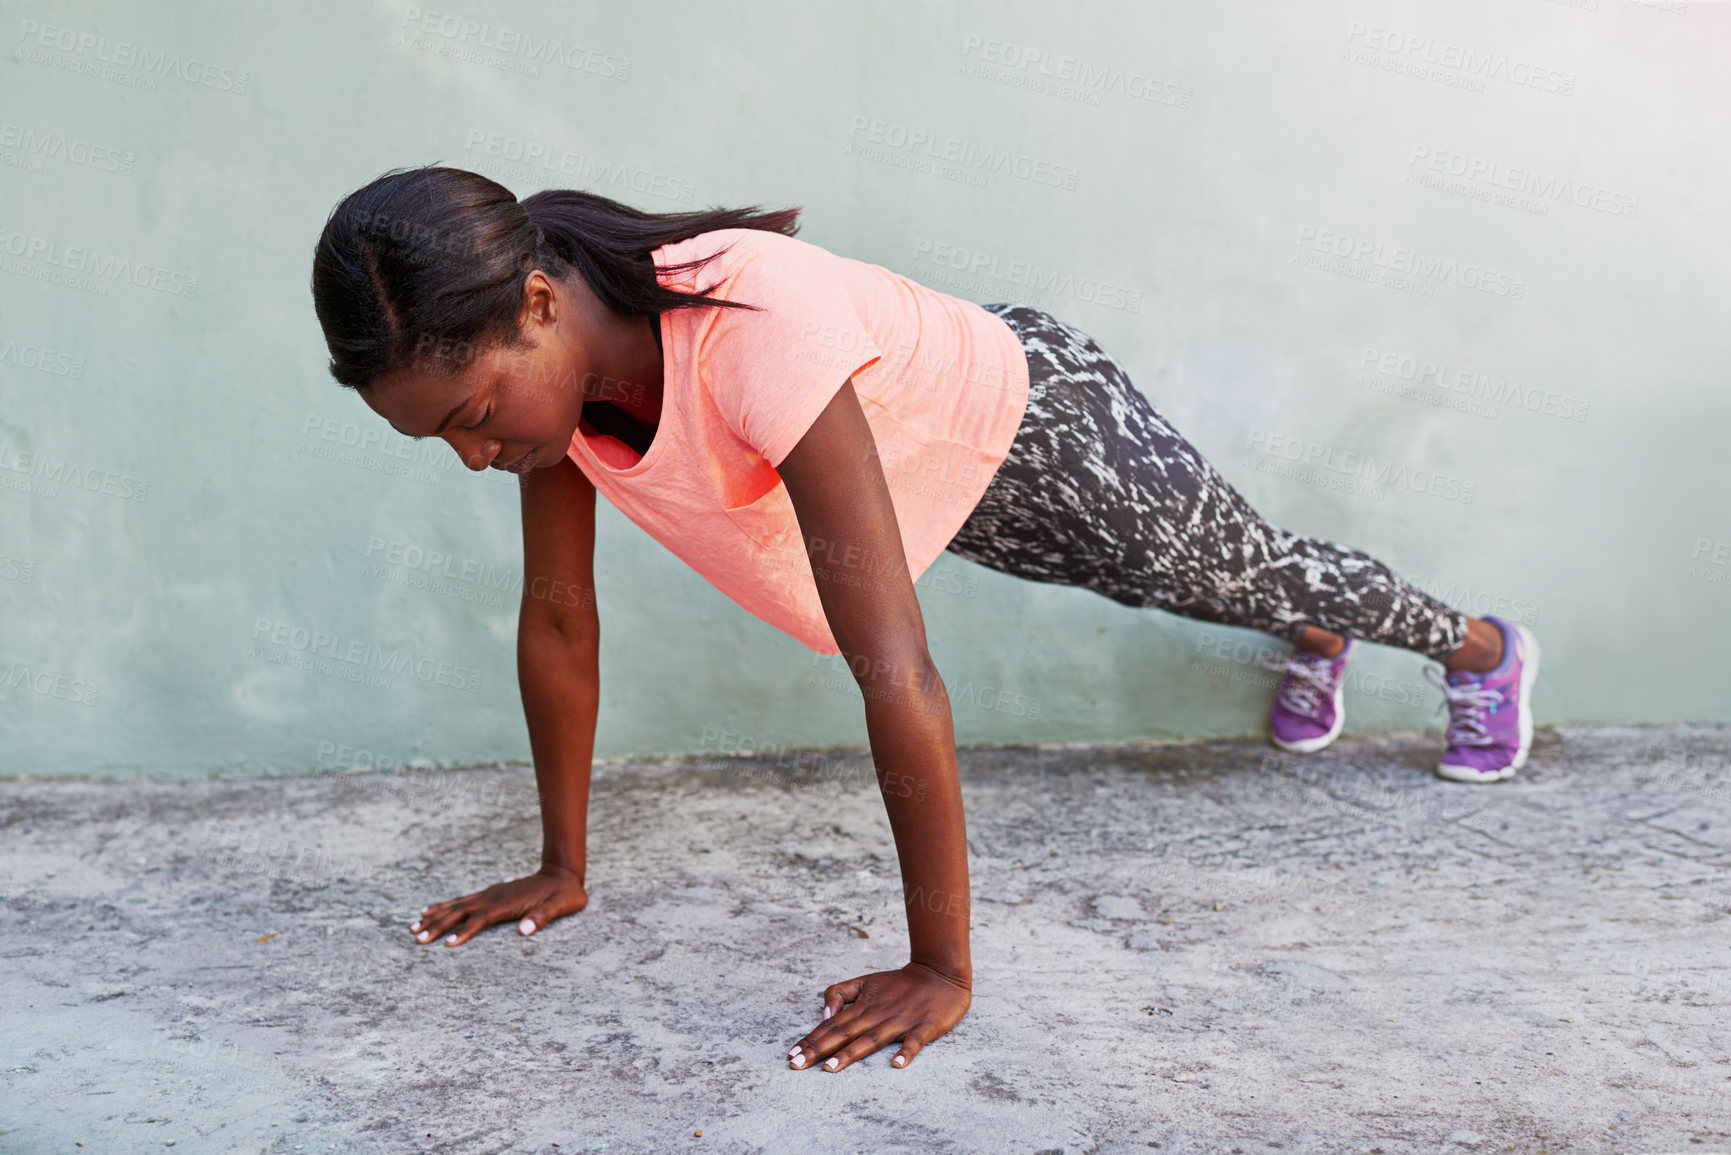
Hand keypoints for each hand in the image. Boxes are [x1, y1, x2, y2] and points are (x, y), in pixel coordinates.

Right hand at [408, 865, 587, 946]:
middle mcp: (493, 897)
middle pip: (460, 912)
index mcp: (506, 904)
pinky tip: (429, 910)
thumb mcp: (560, 906)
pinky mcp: (489, 894)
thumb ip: (542, 917)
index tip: (447, 945)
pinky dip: (444, 906)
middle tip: (417, 939)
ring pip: (456, 906)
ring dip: (435, 917)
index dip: (464, 932)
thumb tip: (524, 931)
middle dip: (438, 926)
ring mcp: (489, 894)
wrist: (562, 873)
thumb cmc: (563, 894)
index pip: (480, 920)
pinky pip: (461, 900)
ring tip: (413, 927)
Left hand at [786, 962, 970, 1071]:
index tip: (791, 1055)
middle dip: (818, 1050)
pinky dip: (905, 1053)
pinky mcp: (923, 1028)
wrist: (940, 974)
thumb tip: (825, 1015)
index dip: (810, 1039)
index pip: (831, 1025)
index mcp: (863, 1006)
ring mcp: (900, 1022)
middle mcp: (877, 1015)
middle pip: (843, 1034)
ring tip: (830, 1068)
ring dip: (850, 1054)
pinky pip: (913, 1043)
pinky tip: (895, 1065)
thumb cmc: (900, 983)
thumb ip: (842, 993)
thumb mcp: (866, 981)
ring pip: (871, 1040)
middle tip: (797, 1065)